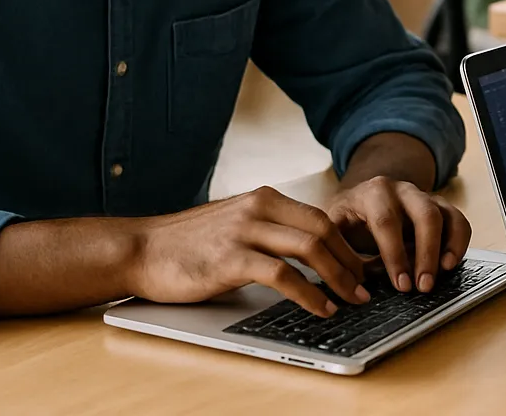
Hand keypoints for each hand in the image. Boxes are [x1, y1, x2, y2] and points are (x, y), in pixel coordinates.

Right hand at [129, 186, 369, 316]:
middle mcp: (259, 208)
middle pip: (324, 229)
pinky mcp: (231, 259)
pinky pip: (283, 275)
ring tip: (351, 300)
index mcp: (265, 198)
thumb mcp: (236, 223)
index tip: (360, 269)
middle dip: (350, 261)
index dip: (347, 245)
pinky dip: (309, 293)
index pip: (321, 217)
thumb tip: (311, 251)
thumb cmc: (188, 243)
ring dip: (338, 277)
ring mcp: (245, 231)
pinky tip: (320, 307)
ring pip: (310, 248)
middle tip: (364, 287)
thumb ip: (270, 229)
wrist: (141, 249)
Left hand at [325, 176, 471, 293]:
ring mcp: (424, 196)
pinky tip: (451, 263)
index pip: (387, 222)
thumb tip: (352, 285)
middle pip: (424, 215)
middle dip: (426, 253)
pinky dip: (459, 241)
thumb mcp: (335, 229)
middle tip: (424, 285)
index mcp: (373, 193)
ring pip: (444, 215)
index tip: (401, 284)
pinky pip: (458, 220)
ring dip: (447, 247)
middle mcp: (403, 190)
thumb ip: (342, 253)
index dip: (395, 255)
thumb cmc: (349, 219)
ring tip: (444, 273)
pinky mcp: (439, 206)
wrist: (361, 198)